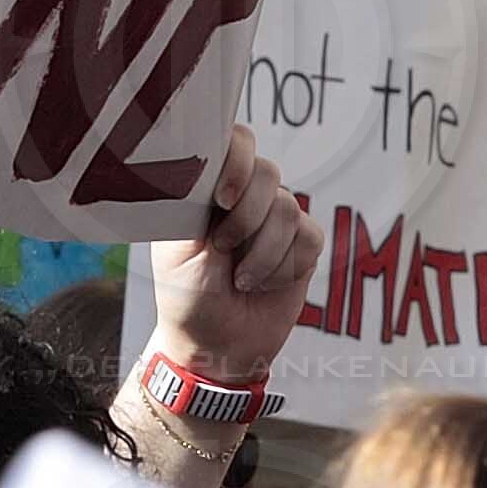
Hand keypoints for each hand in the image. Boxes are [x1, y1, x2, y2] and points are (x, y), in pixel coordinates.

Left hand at [146, 123, 314, 387]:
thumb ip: (195, 203)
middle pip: (267, 172)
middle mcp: (244, 197)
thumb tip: (212, 165)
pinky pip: (310, 237)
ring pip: (289, 209)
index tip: (224, 199)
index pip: (234, 143)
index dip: (237, 163)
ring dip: (262, 253)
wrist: (217, 344)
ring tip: (241, 280)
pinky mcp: (303, 244)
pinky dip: (285, 267)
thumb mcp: (177, 249)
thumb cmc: (186, 297)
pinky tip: (264, 284)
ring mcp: (276, 219)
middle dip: (247, 219)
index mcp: (207, 190)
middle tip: (224, 250)